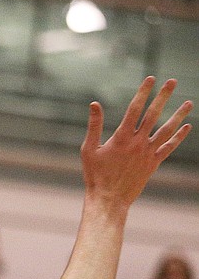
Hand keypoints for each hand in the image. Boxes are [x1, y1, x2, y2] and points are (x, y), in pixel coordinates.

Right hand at [81, 76, 191, 207]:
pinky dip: (179, 137)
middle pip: (153, 114)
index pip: (135, 109)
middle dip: (163, 96)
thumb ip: (94, 126)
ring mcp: (148, 153)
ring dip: (179, 115)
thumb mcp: (89, 149)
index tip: (151, 79)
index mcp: (121, 138)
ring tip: (189, 102)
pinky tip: (187, 127)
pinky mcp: (153, 163)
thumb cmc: (95, 175)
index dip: (143, 92)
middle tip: (172, 81)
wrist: (109, 199)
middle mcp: (138, 143)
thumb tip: (94, 104)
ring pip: (167, 130)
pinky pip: (169, 147)